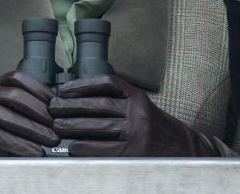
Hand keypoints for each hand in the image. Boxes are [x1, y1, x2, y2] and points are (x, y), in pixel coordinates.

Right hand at [0, 70, 57, 156]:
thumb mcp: (2, 114)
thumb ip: (20, 109)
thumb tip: (53, 114)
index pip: (19, 78)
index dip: (40, 89)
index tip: (56, 104)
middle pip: (17, 97)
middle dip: (41, 113)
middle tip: (57, 129)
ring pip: (10, 116)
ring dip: (35, 130)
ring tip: (51, 142)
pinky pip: (0, 135)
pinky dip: (20, 145)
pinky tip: (33, 152)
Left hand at [49, 74, 218, 155]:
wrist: (186, 151)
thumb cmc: (159, 130)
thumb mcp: (143, 108)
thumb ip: (119, 103)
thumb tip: (80, 102)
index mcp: (139, 97)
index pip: (107, 83)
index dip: (82, 84)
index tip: (65, 88)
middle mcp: (138, 113)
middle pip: (98, 105)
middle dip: (70, 105)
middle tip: (52, 106)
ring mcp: (136, 135)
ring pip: (97, 126)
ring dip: (73, 125)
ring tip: (57, 125)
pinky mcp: (133, 155)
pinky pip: (103, 149)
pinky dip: (85, 147)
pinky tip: (73, 146)